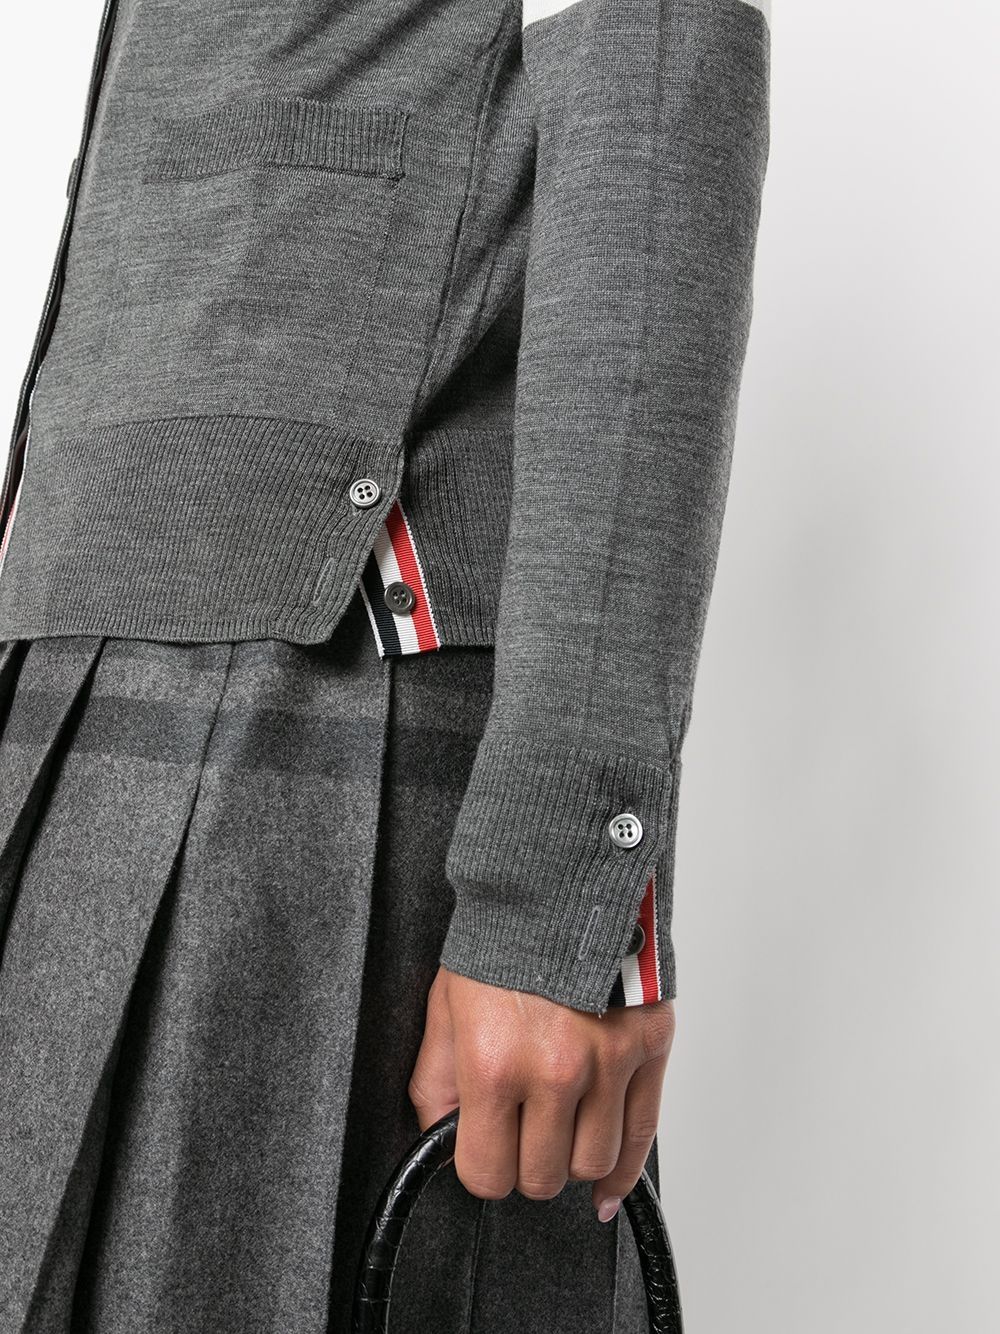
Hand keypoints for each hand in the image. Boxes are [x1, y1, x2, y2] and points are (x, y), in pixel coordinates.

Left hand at [408, 965, 674, 1221]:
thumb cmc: (501, 941)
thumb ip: (437, 1083)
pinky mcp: (649, 1048)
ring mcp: (609, 1062)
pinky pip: (642, 1137)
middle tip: (520, 1134)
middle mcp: (556, 1071)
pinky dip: (623, 1174)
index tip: (483, 1152)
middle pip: (542, 1177)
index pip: (487, 1173)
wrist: (556, 885)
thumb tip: (440, 1139)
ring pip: (593, 1165)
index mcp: (496, 1064)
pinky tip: (606, 1188)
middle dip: (526, 1164)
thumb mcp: (445, 1010)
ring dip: (571, 1159)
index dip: (481, 1167)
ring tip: (557, 1131)